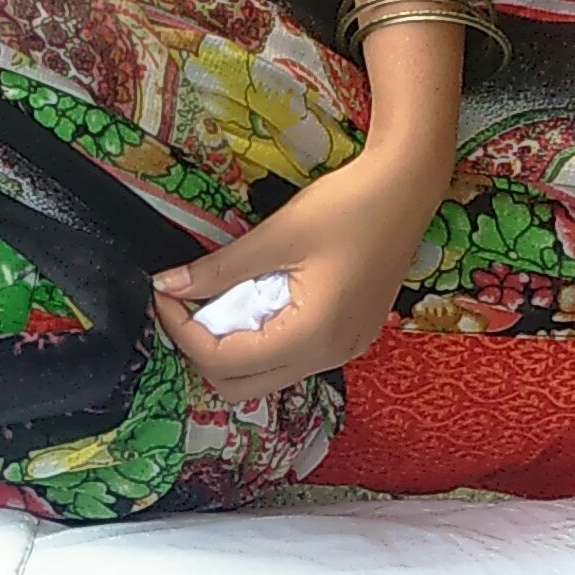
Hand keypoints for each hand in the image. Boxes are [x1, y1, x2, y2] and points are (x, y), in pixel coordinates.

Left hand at [150, 146, 448, 401]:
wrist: (407, 188)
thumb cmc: (347, 206)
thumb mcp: (275, 235)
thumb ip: (218, 269)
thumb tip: (168, 285)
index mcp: (311, 335)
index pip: (226, 361)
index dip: (183, 332)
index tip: (166, 295)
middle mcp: (329, 356)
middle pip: (241, 386)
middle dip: (203, 351)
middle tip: (188, 306)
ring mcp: (343, 352)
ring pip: (266, 377)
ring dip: (233, 349)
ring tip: (222, 300)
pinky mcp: (349, 339)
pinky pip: (292, 359)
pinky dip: (263, 341)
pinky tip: (257, 301)